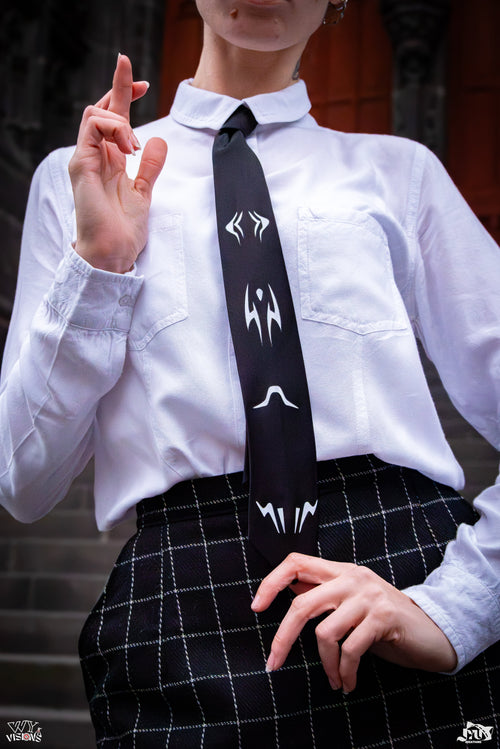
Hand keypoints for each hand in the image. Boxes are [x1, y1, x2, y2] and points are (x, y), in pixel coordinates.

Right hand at [69, 54, 167, 272]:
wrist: (113, 251)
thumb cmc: (123, 228)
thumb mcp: (144, 191)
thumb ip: (150, 166)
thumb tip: (159, 140)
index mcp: (109, 160)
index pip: (114, 119)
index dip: (126, 96)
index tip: (144, 84)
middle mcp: (95, 156)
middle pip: (101, 109)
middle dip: (119, 86)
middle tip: (135, 73)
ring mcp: (86, 159)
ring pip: (96, 114)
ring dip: (121, 120)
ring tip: (135, 146)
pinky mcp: (81, 164)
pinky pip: (92, 127)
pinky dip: (114, 128)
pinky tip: (128, 146)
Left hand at [251, 553, 456, 692]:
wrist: (431, 632)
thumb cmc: (384, 622)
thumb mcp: (350, 603)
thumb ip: (322, 595)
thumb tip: (285, 591)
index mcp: (340, 570)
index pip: (296, 562)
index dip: (272, 582)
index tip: (256, 606)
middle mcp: (352, 577)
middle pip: (302, 604)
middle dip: (283, 638)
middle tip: (273, 662)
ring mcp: (368, 596)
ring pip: (325, 632)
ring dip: (326, 665)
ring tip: (334, 679)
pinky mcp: (383, 617)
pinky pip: (350, 649)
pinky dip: (345, 672)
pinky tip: (347, 683)